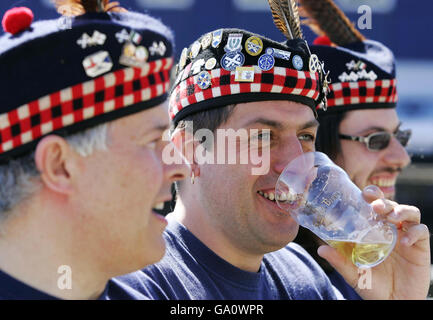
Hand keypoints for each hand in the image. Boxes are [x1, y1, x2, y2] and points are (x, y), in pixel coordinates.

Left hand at [318, 185, 430, 299]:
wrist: (393, 303)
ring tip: (391, 217)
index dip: (370, 196)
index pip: (372, 206)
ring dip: (401, 210)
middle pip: (390, 205)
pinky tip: (404, 241)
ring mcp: (405, 236)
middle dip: (384, 200)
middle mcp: (389, 229)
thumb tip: (320, 249)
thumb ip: (339, 261)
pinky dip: (414, 232)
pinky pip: (421, 231)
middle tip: (376, 205)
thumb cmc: (372, 286)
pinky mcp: (419, 246)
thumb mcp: (353, 273)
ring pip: (410, 212)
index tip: (363, 193)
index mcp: (372, 230)